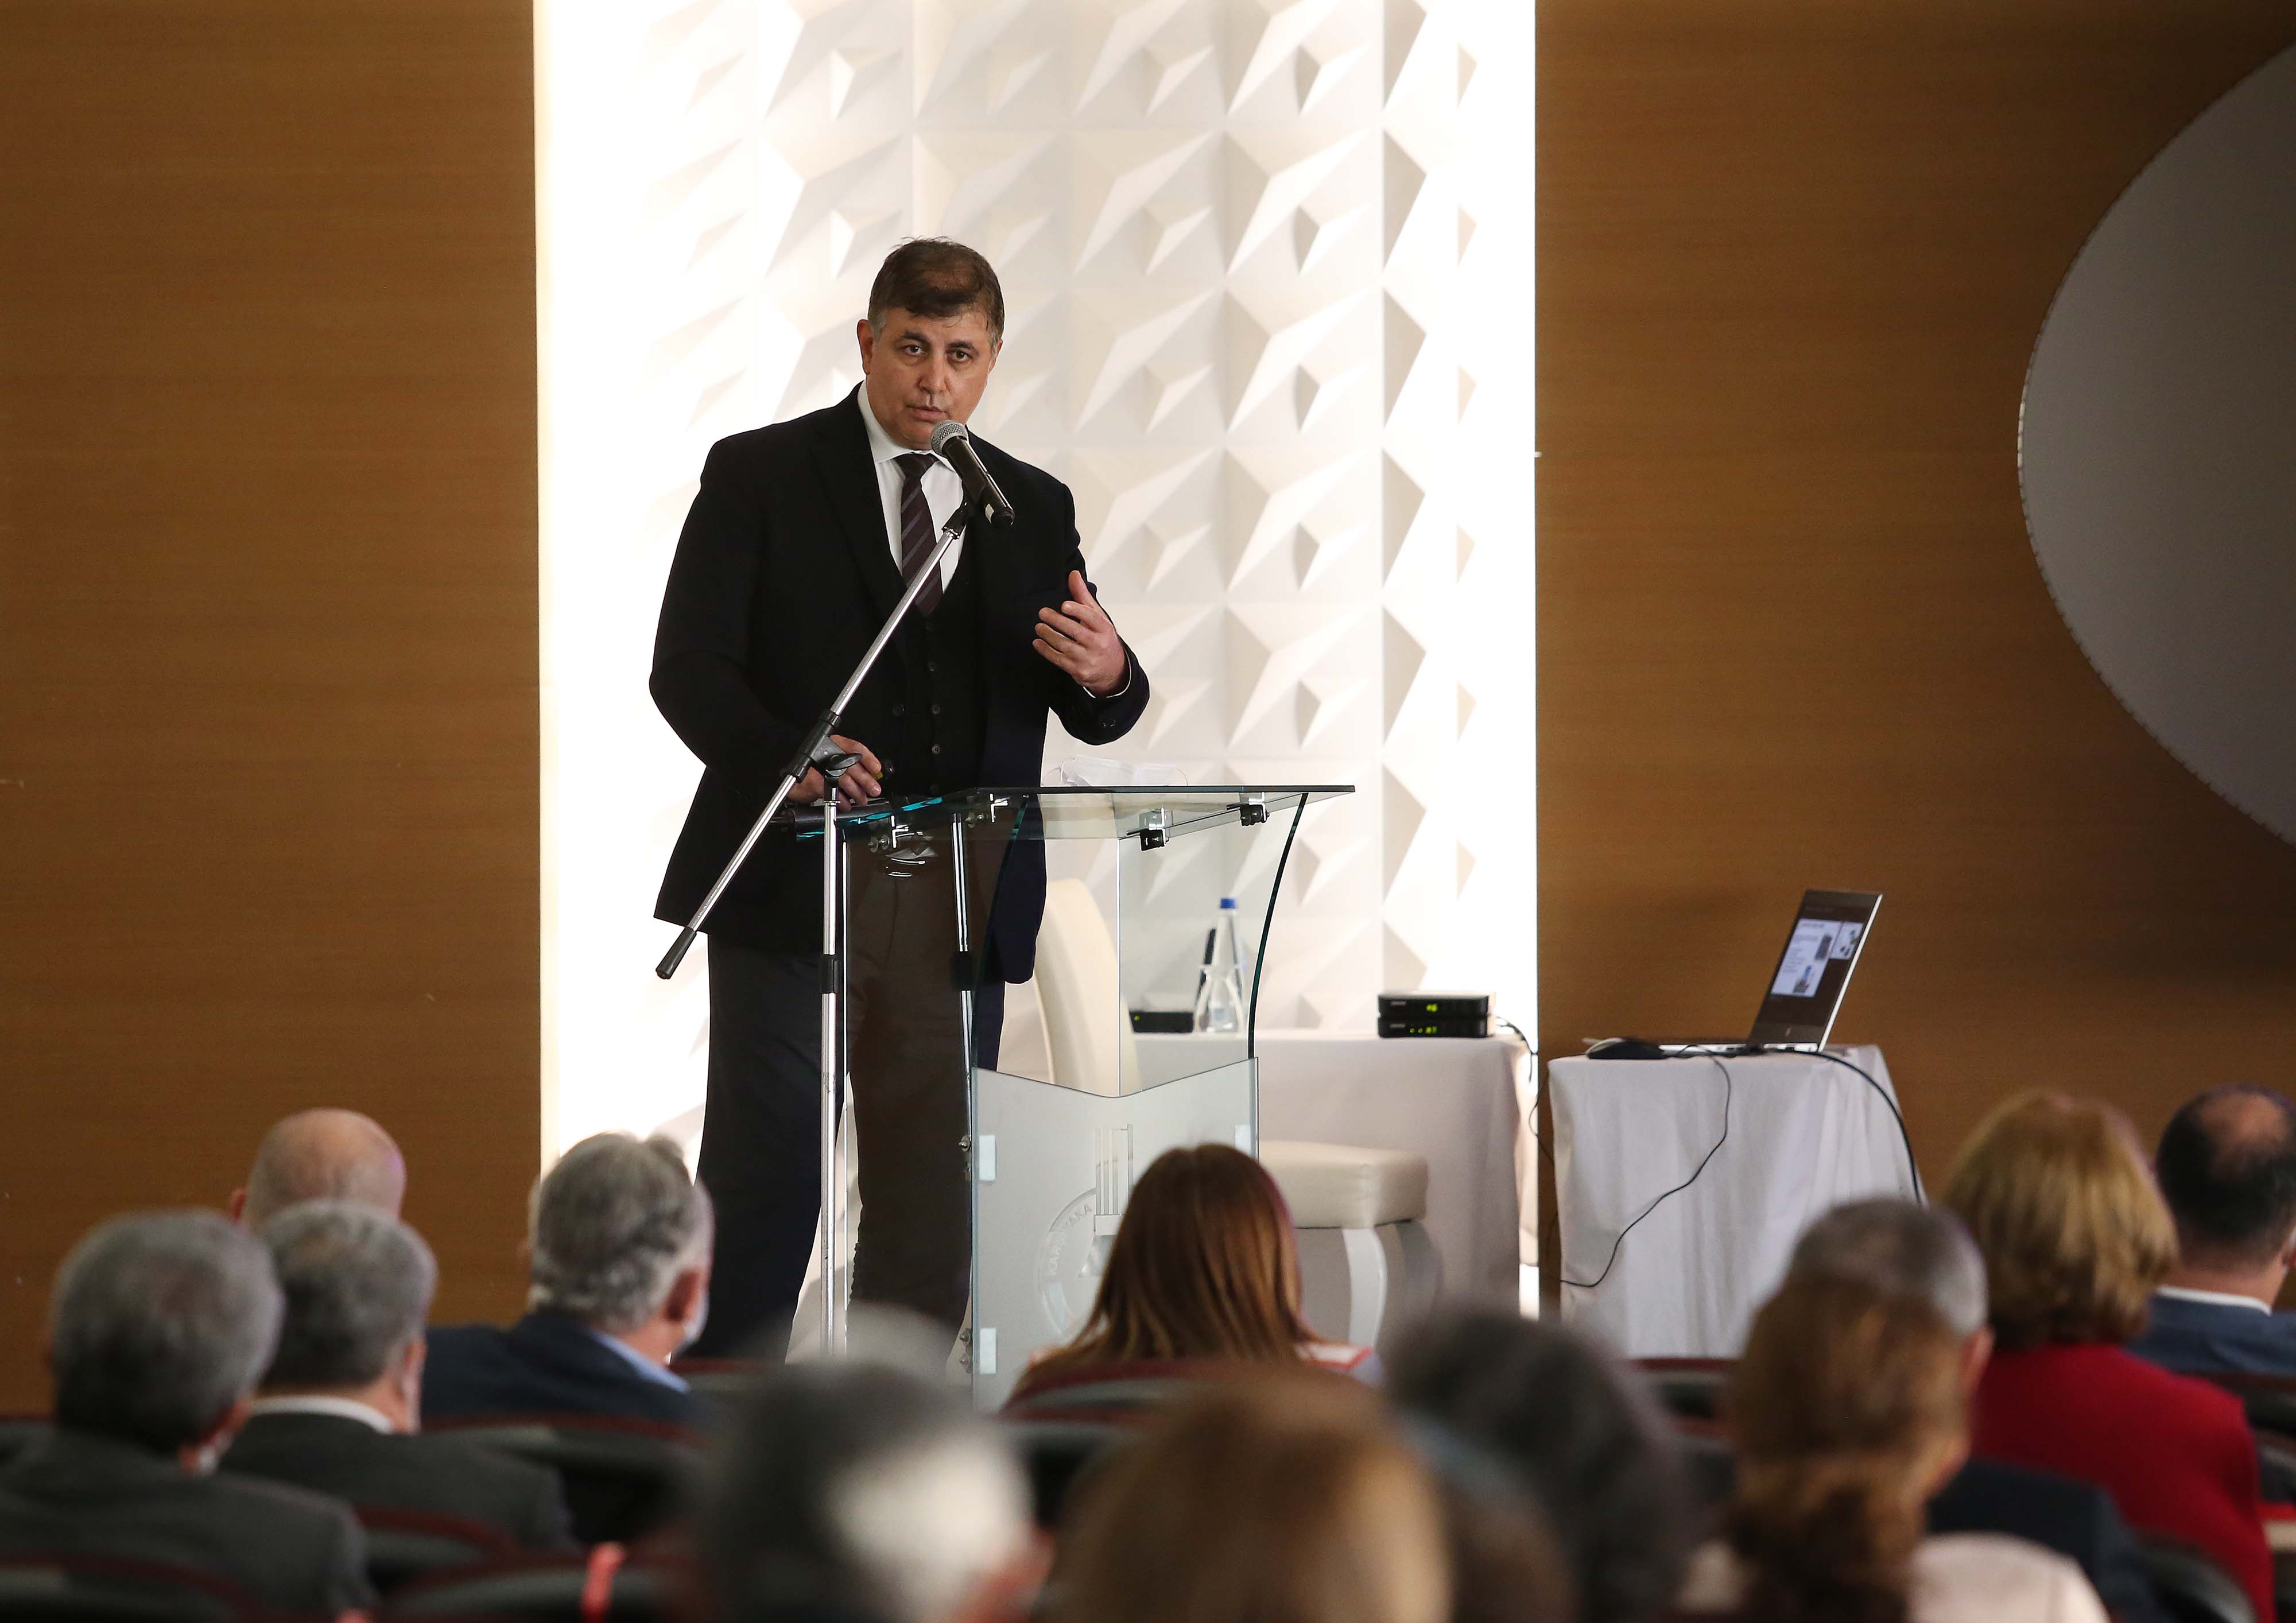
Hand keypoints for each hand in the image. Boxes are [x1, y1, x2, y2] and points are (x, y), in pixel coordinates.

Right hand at [791, 734, 881, 805]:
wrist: (794, 782)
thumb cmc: (816, 773)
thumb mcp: (835, 764)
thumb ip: (852, 766)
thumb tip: (872, 776)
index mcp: (833, 744)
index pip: (855, 747)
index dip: (868, 758)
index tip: (877, 769)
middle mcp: (825, 752)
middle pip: (851, 765)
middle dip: (866, 779)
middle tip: (874, 789)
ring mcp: (817, 766)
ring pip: (843, 778)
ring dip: (856, 792)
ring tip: (861, 799)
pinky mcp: (812, 781)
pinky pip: (832, 791)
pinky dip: (842, 800)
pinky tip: (847, 804)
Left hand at [1034, 570, 1127, 694]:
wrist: (1112, 669)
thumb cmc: (1102, 639)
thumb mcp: (1097, 617)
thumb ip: (1083, 596)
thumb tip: (1073, 574)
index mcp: (1105, 629)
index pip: (1092, 617)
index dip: (1078, 611)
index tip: (1064, 605)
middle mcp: (1097, 644)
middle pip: (1076, 631)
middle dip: (1057, 621)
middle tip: (1042, 613)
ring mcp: (1087, 659)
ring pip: (1064, 646)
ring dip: (1048, 635)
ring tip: (1039, 626)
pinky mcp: (1078, 670)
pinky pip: (1058, 659)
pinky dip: (1046, 650)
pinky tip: (1038, 642)